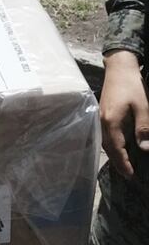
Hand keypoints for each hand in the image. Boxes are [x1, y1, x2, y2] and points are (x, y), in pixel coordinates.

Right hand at [100, 50, 148, 178]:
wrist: (119, 68)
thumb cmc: (132, 86)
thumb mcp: (143, 106)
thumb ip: (143, 128)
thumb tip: (144, 149)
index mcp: (111, 122)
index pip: (117, 148)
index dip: (124, 163)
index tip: (131, 175)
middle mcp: (102, 122)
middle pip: (109, 148)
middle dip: (118, 163)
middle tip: (128, 176)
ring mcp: (100, 118)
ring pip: (106, 142)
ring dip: (114, 155)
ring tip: (124, 165)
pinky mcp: (102, 114)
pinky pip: (105, 135)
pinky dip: (112, 145)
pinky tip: (118, 147)